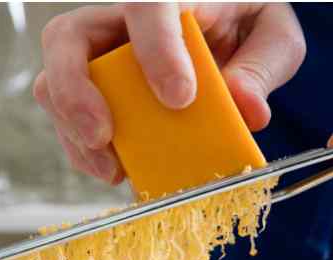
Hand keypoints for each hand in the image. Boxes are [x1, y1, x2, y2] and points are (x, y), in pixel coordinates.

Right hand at [34, 2, 304, 184]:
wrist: (239, 22)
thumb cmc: (251, 19)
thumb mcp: (275, 36)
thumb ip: (262, 67)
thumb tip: (248, 108)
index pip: (148, 7)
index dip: (156, 50)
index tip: (179, 98)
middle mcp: (123, 18)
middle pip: (69, 37)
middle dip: (76, 91)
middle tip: (104, 137)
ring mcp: (105, 53)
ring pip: (57, 79)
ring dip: (74, 129)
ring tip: (112, 168)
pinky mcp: (102, 88)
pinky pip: (73, 116)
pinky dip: (87, 149)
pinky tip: (118, 171)